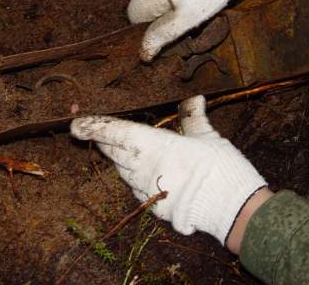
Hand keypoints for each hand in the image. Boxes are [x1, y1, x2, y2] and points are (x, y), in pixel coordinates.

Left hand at [70, 95, 266, 244]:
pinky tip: (138, 172)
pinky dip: (132, 176)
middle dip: (101, 140)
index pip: (116, 132)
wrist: (232, 210)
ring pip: (121, 169)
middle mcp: (143, 166)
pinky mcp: (151, 205)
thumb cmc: (220, 168)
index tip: (75, 123)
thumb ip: (193, 118)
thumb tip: (195, 99)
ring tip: (113, 148)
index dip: (94, 126)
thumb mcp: (208, 137)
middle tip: (89, 131)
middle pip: (113, 151)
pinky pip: (134, 186)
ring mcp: (145, 188)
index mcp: (153, 145)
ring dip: (116, 158)